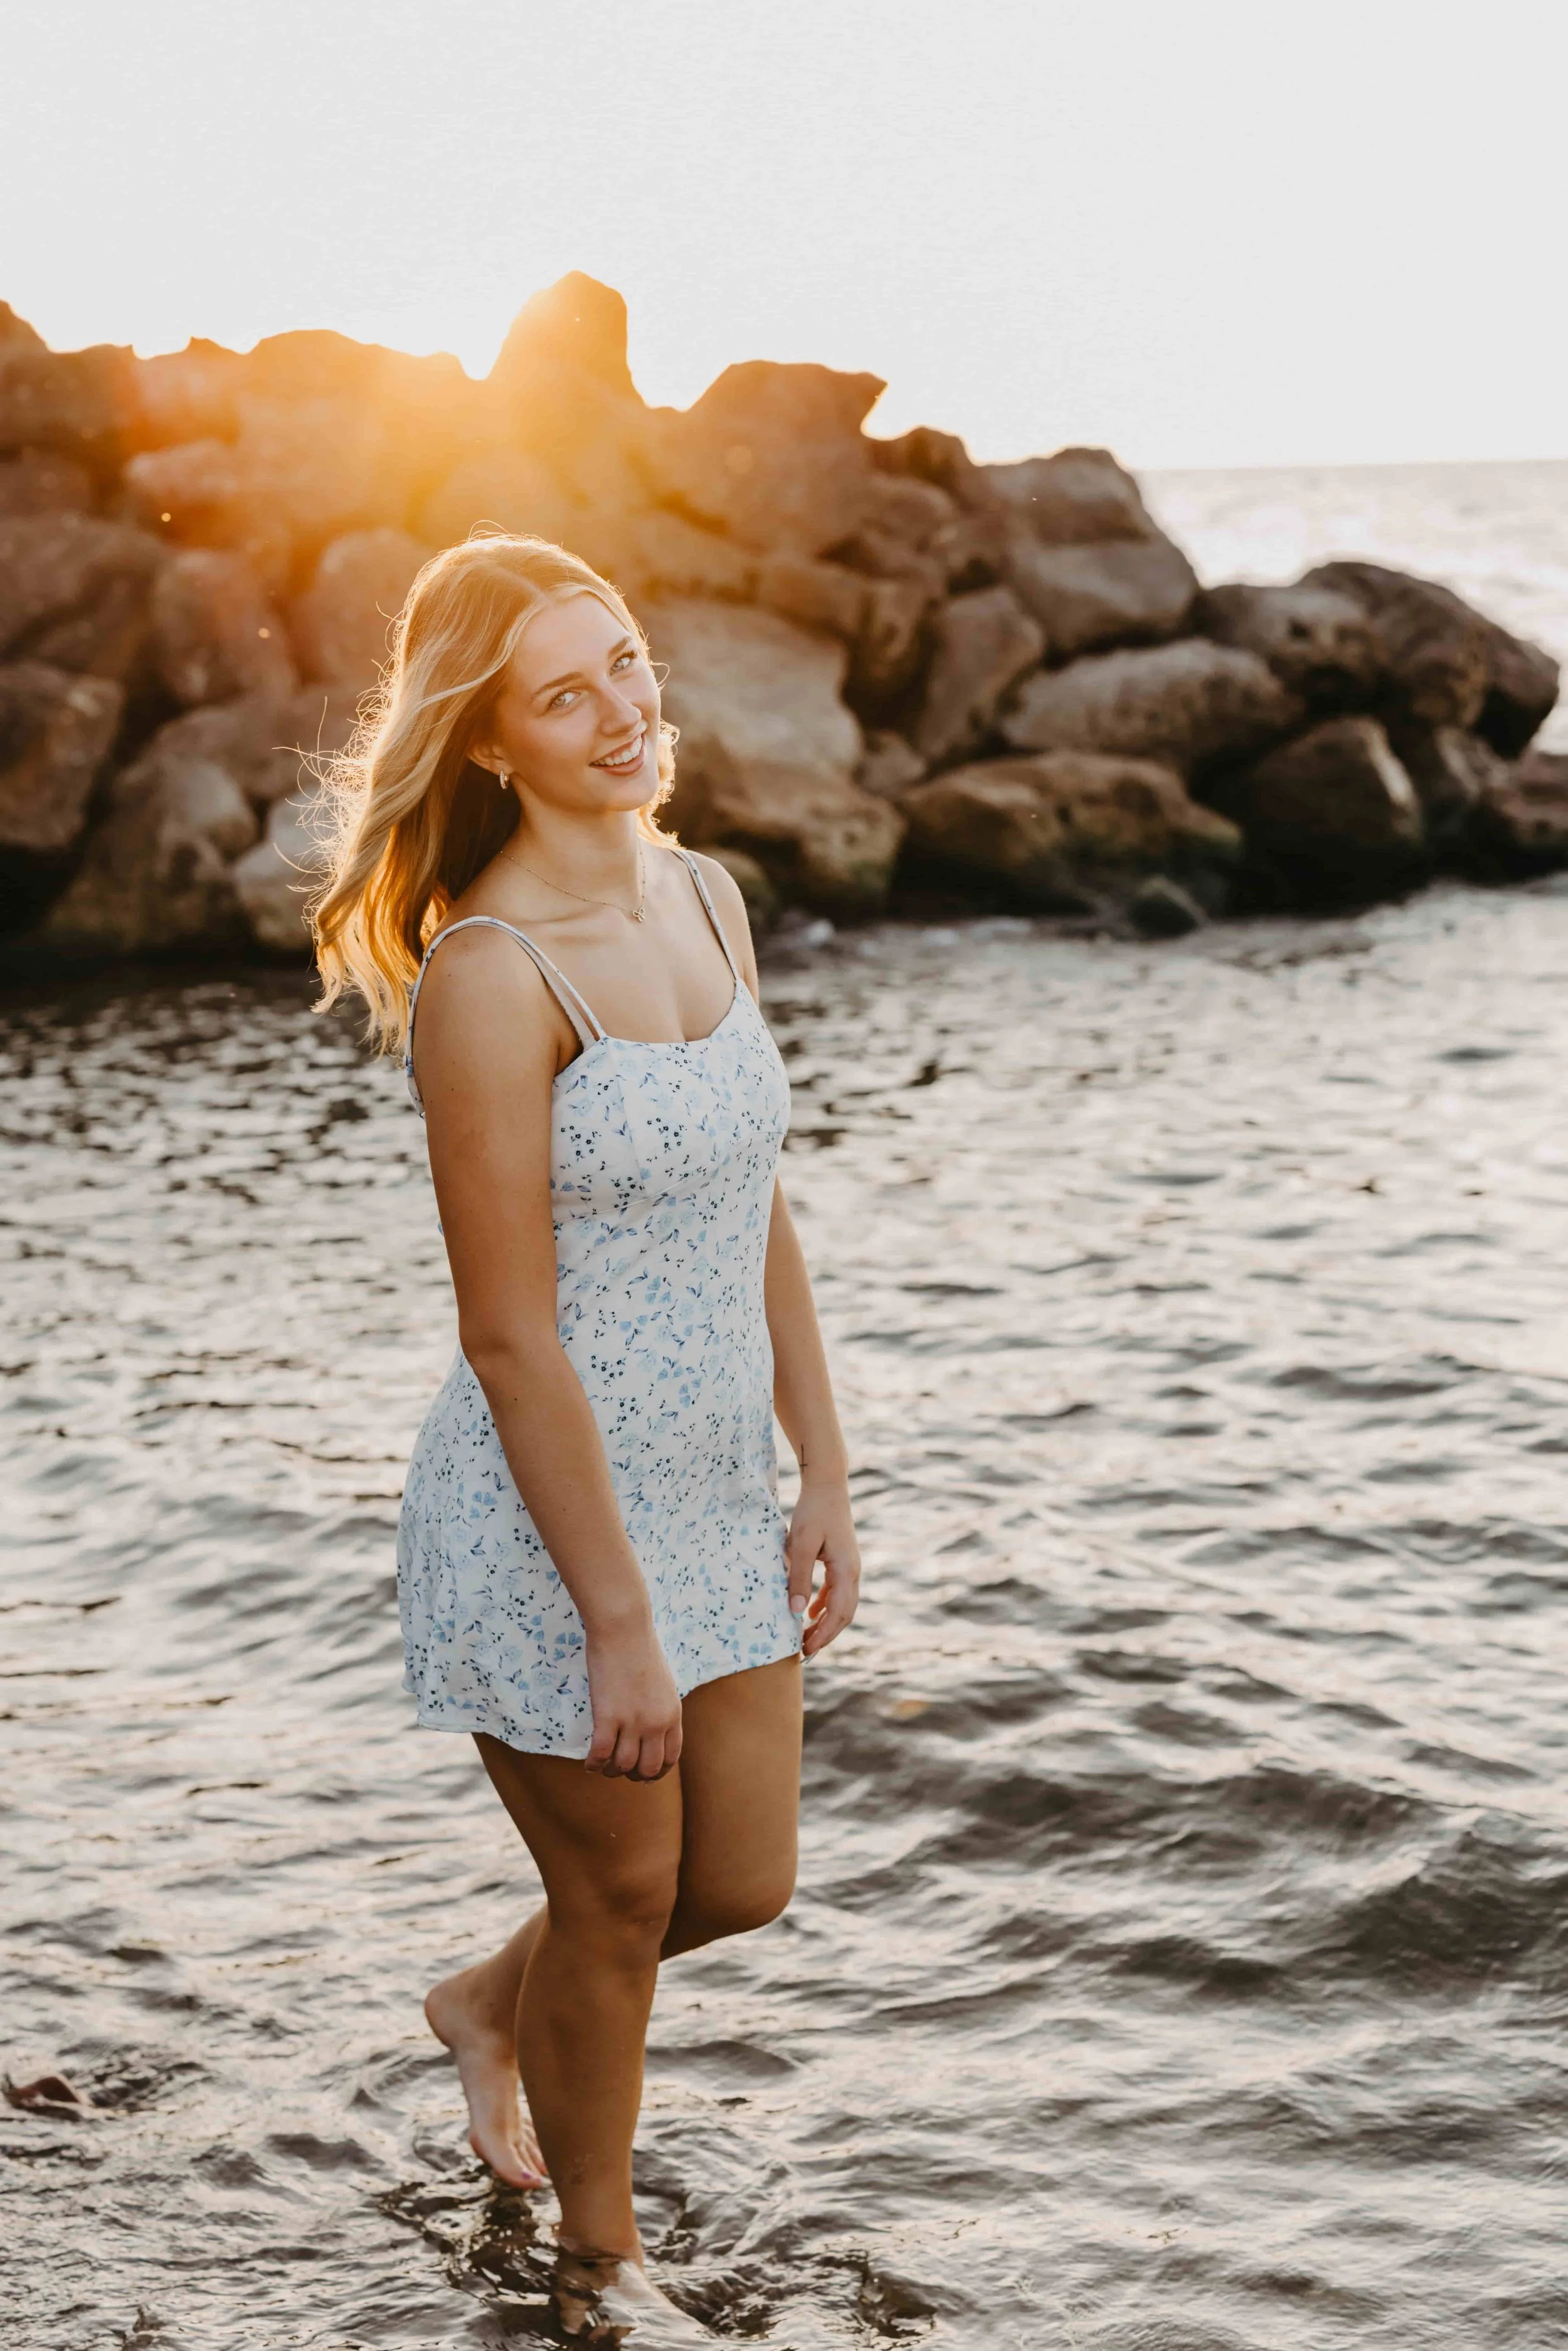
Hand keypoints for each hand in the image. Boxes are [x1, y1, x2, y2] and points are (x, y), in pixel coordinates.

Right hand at [583, 1620, 682, 1779]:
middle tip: (620, 1771)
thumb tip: (652, 1729)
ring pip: (623, 1766)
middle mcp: (656, 1722)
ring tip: (602, 1766)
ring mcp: (633, 1721)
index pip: (670, 1758)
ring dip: (611, 1771)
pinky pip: (601, 1754)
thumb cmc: (640, 1649)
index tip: (644, 1775)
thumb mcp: (662, 1683)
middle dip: (634, 1776)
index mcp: (672, 1714)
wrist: (624, 1629)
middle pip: (648, 1768)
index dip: (656, 1772)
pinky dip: (594, 1764)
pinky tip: (589, 1764)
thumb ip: (660, 1708)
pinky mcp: (608, 1717)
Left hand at [786, 1475, 861, 1657]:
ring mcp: (850, 1566)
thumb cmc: (813, 1511)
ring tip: (806, 1637)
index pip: (838, 1612)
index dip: (823, 1634)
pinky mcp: (842, 1560)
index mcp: (846, 1570)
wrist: (827, 1484)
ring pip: (843, 1604)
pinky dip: (825, 1605)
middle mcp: (853, 1571)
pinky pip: (837, 1591)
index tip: (805, 1649)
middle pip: (844, 1614)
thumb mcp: (800, 1544)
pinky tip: (810, 1612)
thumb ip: (799, 1578)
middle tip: (804, 1651)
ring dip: (826, 1622)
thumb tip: (797, 1613)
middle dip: (826, 1634)